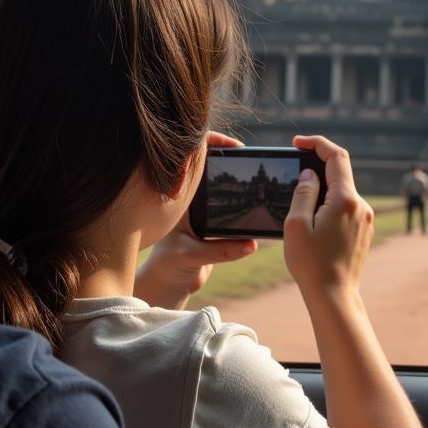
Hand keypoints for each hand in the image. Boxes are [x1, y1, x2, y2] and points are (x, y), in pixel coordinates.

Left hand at [133, 131, 255, 309]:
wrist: (168, 283)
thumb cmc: (169, 264)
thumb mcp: (191, 256)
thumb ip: (220, 251)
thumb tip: (252, 244)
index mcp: (180, 196)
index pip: (193, 158)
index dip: (214, 144)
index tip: (235, 147)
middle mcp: (192, 198)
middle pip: (214, 167)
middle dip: (233, 160)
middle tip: (251, 160)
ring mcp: (205, 209)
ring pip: (225, 187)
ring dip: (242, 182)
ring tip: (259, 180)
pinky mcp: (216, 223)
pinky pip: (234, 209)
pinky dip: (246, 205)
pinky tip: (258, 205)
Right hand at [283, 134, 373, 300]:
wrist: (334, 297)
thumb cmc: (311, 264)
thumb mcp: (296, 224)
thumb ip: (304, 192)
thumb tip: (310, 175)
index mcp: (346, 200)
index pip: (336, 156)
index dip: (317, 143)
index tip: (298, 142)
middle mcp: (361, 206)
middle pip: (340, 173)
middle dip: (317, 167)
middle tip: (294, 171)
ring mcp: (365, 219)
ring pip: (343, 192)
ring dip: (323, 189)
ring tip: (300, 204)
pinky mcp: (364, 231)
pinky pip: (346, 208)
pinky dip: (330, 204)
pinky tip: (313, 221)